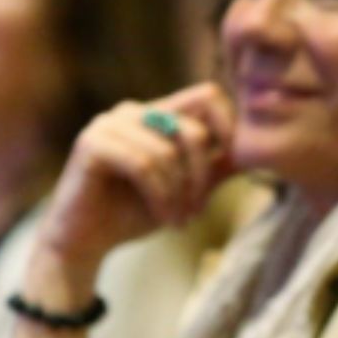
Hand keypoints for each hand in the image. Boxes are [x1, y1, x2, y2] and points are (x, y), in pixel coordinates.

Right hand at [37, 82, 236, 273]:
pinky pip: (143, 164)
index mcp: (158, 114)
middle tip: (196, 211)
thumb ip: (214, 169)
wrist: (85, 242)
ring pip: (168, 151)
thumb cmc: (133, 213)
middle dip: (202, 178)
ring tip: (178, 220)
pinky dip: (160, 196)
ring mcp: (109, 124)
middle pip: (193, 130)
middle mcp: (133, 111)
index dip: (229, 126)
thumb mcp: (185, 190)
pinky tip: (162, 217)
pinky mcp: (92, 143)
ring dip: (180, 194)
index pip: (208, 95)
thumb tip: (253, 154)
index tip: (233, 165)